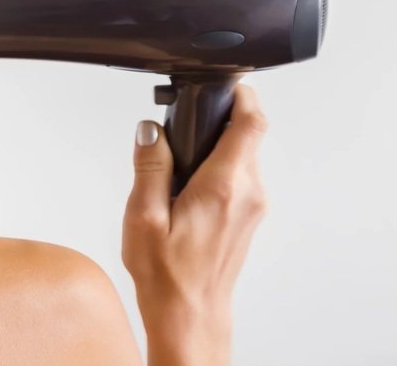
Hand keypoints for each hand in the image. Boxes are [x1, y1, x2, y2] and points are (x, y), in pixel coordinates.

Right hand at [122, 83, 268, 365]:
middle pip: (246, 135)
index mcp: (223, 187)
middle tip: (180, 126)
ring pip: (242, 155)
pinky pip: (240, 176)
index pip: (252, 123)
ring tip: (177, 163)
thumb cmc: (167, 275)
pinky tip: (187, 186)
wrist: (190, 314)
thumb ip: (149, 167)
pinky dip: (218, 168)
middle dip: (215, 121)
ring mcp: (254, 206)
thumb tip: (150, 130)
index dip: (243, 94)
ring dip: (215, 147)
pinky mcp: (249, 216)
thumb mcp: (142, 216)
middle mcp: (248, 193)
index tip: (224, 83)